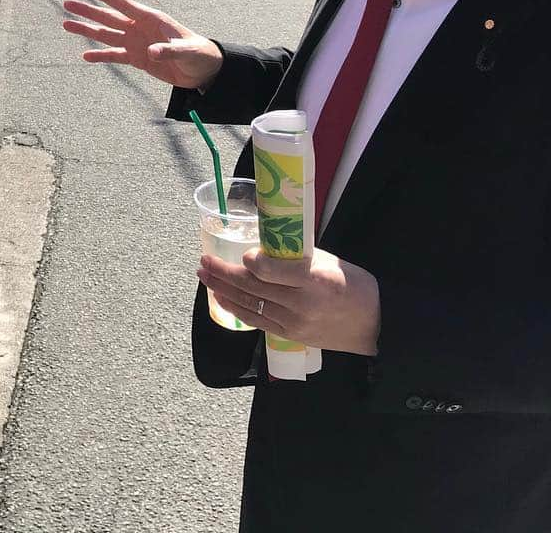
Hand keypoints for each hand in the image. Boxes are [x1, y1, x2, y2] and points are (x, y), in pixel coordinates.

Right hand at [62, 0, 222, 90]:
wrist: (202, 70)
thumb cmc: (198, 53)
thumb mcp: (187, 50)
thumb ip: (169, 50)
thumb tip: (151, 52)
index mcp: (151, 19)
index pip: (125, 5)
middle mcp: (139, 28)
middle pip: (108, 17)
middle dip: (88, 11)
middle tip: (67, 3)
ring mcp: (136, 43)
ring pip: (106, 35)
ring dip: (87, 31)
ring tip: (66, 25)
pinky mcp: (137, 59)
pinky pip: (114, 56)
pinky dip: (100, 56)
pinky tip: (85, 56)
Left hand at [198, 246, 380, 355]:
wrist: (374, 325)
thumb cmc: (352, 284)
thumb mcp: (329, 260)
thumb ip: (295, 255)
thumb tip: (261, 245)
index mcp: (317, 280)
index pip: (278, 272)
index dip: (256, 264)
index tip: (242, 254)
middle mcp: (304, 304)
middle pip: (256, 288)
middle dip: (224, 274)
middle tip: (204, 261)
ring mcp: (295, 323)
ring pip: (251, 305)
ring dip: (222, 291)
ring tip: (204, 277)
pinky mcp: (291, 335)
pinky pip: (257, 321)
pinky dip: (236, 309)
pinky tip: (221, 298)